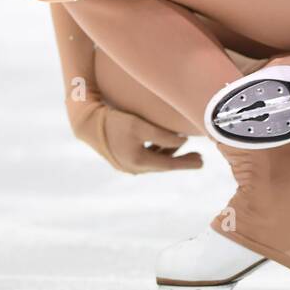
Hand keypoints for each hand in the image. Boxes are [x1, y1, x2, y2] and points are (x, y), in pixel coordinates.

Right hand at [70, 100, 203, 174]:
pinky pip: (145, 158)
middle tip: (199, 159)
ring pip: (154, 162)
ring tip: (184, 149)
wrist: (86, 122)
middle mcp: (132, 168)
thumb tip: (184, 140)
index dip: (187, 163)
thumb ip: (164, 136)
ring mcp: (125, 165)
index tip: (202, 162)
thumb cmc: (114, 121)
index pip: (170, 165)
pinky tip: (164, 146)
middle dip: (181, 161)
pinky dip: (157, 153)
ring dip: (169, 156)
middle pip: (163, 165)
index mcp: (139, 162)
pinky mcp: (121, 158)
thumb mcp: (141, 126)